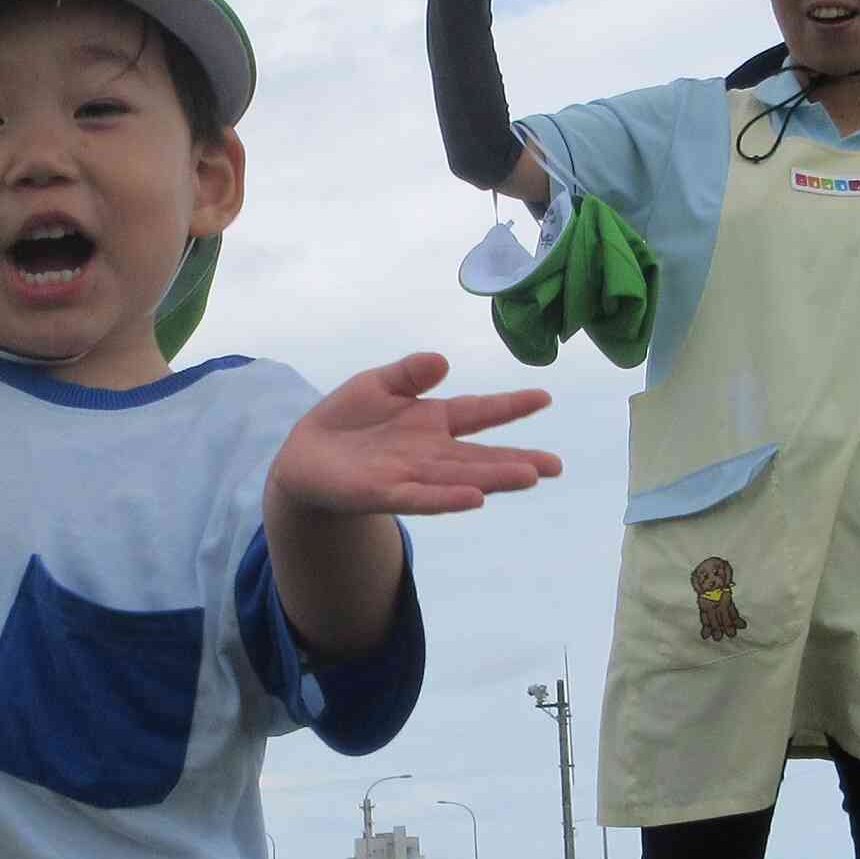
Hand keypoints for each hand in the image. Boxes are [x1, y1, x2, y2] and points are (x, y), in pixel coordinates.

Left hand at [271, 353, 557, 516]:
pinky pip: (420, 496)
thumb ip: (409, 373)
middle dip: (517, 460)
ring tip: (529, 477)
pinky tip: (474, 498)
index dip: (510, 405)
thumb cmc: (348, 420)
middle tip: (554, 465)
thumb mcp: (378, 384)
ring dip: (493, 478)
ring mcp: (410, 475)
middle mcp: (431, 452)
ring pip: (459, 477)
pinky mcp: (384, 493)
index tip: (544, 397)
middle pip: (481, 455)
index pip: (479, 412)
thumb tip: (441, 360)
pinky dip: (447, 497)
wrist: (305, 458)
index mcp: (433, 421)